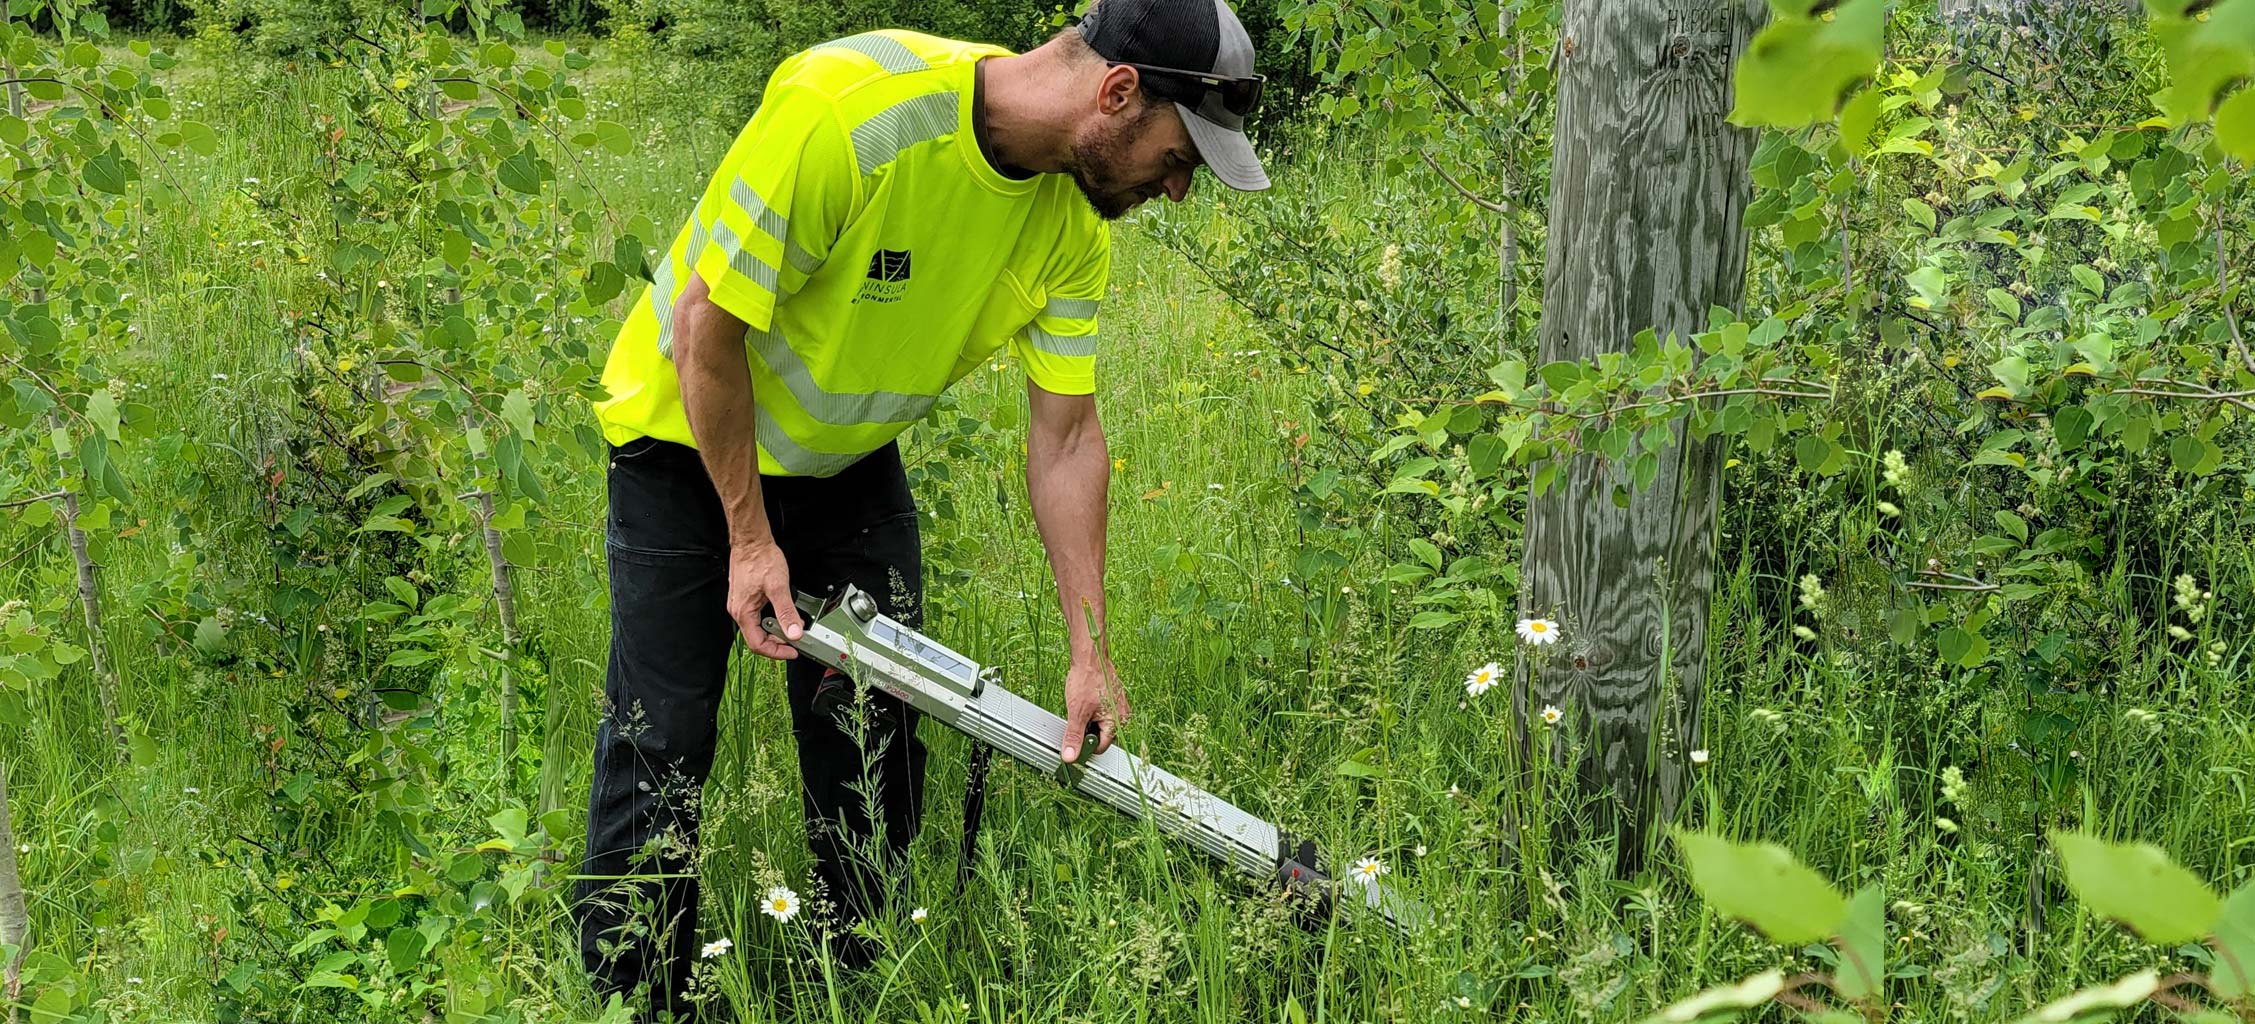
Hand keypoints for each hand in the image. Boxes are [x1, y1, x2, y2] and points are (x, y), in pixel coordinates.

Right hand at [728, 538, 800, 660]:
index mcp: (744, 612)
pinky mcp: (744, 597)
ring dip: (775, 629)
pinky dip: (770, 618)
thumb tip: (794, 632)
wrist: (752, 541)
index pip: (757, 645)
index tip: (792, 651)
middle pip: (757, 638)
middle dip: (778, 641)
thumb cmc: (761, 559)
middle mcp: (738, 611)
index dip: (777, 652)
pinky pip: (756, 616)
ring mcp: (740, 604)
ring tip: (791, 625)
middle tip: (795, 637)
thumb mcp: (778, 587)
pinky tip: (781, 612)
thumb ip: (786, 612)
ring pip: (757, 627)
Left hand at [1059, 657, 1129, 763]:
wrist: (1090, 656)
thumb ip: (1074, 736)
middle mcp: (1122, 716)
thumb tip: (1070, 757)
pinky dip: (1091, 712)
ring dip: (1088, 721)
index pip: (1100, 747)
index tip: (1073, 741)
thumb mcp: (1076, 712)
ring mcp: (1119, 707)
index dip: (1085, 746)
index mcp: (1117, 722)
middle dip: (1087, 731)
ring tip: (1080, 707)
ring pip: (1100, 724)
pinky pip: (1102, 713)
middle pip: (1101, 736)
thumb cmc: (1086, 680)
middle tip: (1076, 717)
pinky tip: (1084, 702)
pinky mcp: (1114, 699)